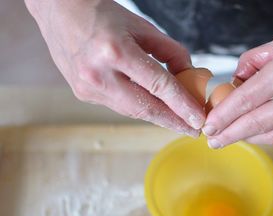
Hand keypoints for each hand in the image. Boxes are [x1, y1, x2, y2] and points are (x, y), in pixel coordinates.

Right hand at [25, 0, 204, 135]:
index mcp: (115, 51)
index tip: (198, 120)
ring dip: (158, 117)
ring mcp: (87, 88)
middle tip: (193, 130)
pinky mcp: (84, 94)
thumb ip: (171, 52)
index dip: (182, 106)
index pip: (158, 85)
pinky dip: (139, 108)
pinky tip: (153, 108)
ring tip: (178, 120)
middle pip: (145, 108)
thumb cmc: (102, 15)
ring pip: (132, 111)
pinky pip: (119, 106)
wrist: (60, 13)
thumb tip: (189, 76)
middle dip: (173, 122)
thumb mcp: (143, 27)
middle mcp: (98, 74)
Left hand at [203, 19, 272, 147]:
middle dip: (230, 135)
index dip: (224, 116)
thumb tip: (236, 81)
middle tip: (213, 140)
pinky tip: (258, 133)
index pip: (247, 99)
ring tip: (231, 137)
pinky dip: (271, 136)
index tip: (209, 125)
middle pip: (257, 124)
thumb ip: (256, 61)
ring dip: (249, 138)